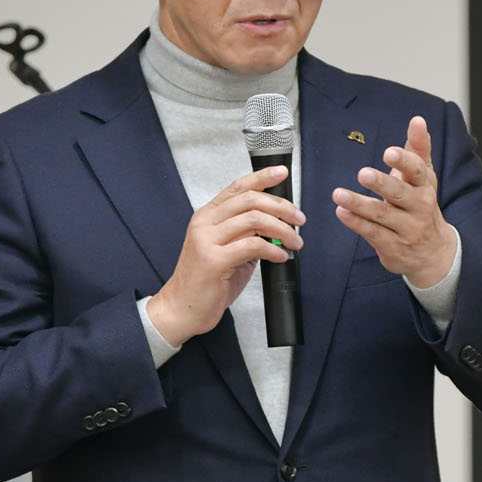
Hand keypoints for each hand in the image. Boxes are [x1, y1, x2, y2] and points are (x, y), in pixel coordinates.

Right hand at [146, 166, 304, 345]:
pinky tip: (281, 257)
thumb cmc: (207, 281)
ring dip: (282, 230)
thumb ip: (246, 233)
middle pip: (250, 200)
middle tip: (299, 220)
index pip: (237, 187)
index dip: (262, 177)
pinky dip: (273, 250)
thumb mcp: (227, 249)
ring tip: (295, 242)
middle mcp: (204, 223)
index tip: (282, 173)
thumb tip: (277, 224)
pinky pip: (252, 246)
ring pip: (254, 220)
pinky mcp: (213, 261)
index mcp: (207, 216)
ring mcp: (206, 240)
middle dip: (281, 207)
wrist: (182, 308)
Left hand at [332, 116, 455, 287]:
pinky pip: (373, 233)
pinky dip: (356, 223)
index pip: (416, 171)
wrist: (434, 252)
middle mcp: (419, 206)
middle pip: (400, 193)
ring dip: (359, 204)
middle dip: (382, 183)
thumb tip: (418, 120)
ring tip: (339, 194)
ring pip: (382, 214)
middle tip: (363, 173)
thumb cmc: (422, 205)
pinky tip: (342, 212)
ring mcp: (407, 228)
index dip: (404, 161)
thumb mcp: (424, 177)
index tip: (389, 152)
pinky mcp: (393, 246)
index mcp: (425, 186)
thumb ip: (418, 149)